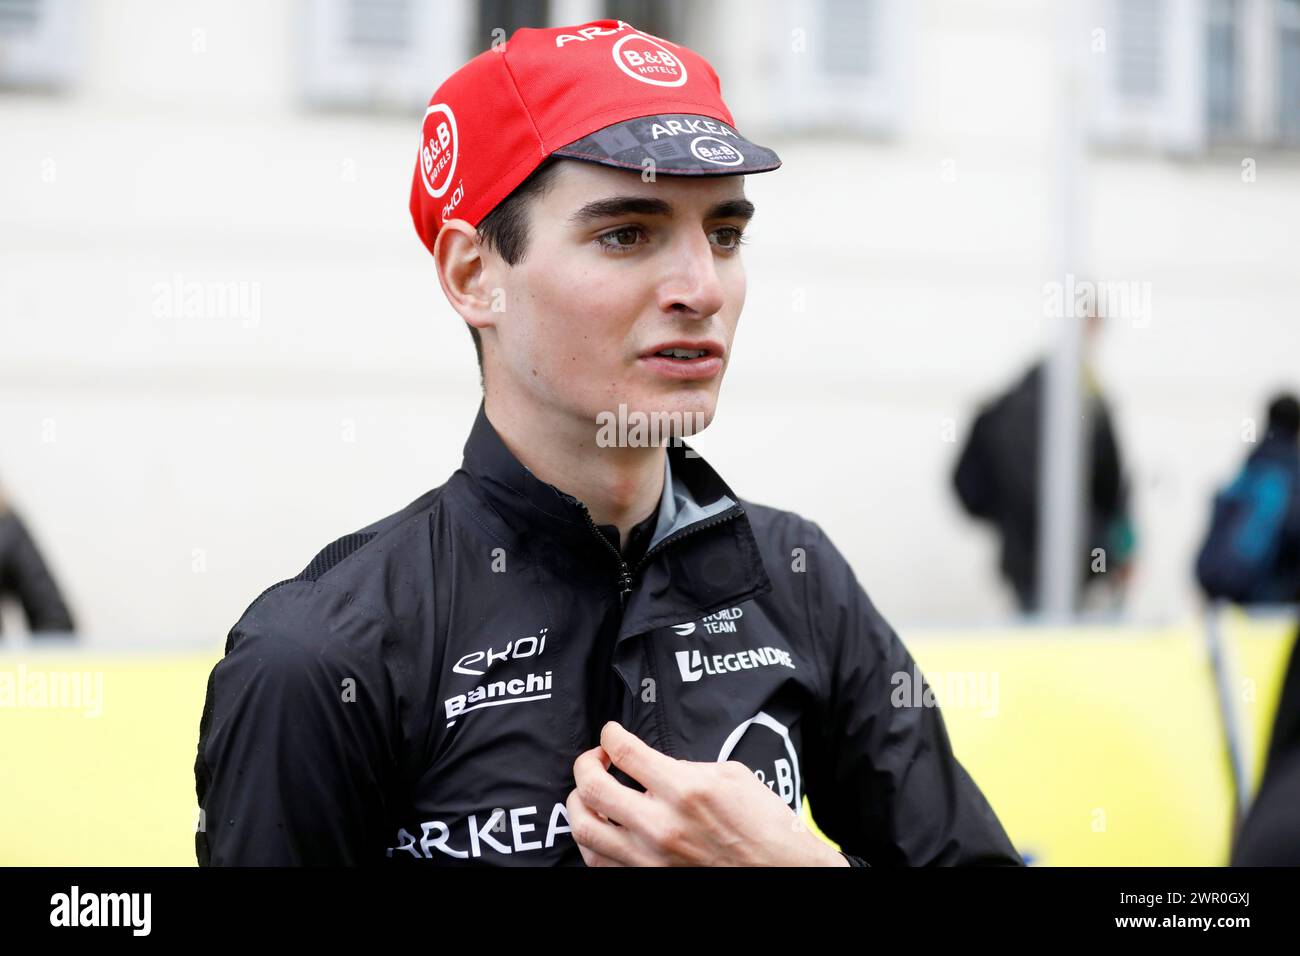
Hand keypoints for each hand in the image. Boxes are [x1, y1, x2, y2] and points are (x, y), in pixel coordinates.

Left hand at [566, 721, 847, 866]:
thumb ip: (685, 766)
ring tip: (590, 794)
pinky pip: (599, 861)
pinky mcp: (647, 879)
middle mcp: (660, 824)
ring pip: (584, 828)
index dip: (609, 735)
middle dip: (585, 764)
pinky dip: (592, 840)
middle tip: (594, 759)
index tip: (611, 734)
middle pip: (591, 787)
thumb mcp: (730, 776)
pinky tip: (602, 826)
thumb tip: (654, 765)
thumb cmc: (764, 825)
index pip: (624, 751)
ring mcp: (650, 858)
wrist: (781, 871)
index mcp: (684, 789)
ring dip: (579, 804)